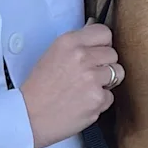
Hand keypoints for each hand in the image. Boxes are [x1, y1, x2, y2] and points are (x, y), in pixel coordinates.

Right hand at [20, 21, 124, 147]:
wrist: (30, 115)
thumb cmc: (40, 86)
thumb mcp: (54, 53)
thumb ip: (77, 43)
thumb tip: (95, 33)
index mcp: (70, 41)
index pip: (104, 32)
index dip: (103, 43)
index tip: (99, 50)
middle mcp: (82, 56)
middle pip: (113, 53)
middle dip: (105, 63)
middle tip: (91, 73)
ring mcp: (92, 78)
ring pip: (117, 73)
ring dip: (107, 81)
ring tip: (90, 86)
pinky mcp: (97, 99)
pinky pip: (110, 96)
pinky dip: (100, 101)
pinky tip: (84, 102)